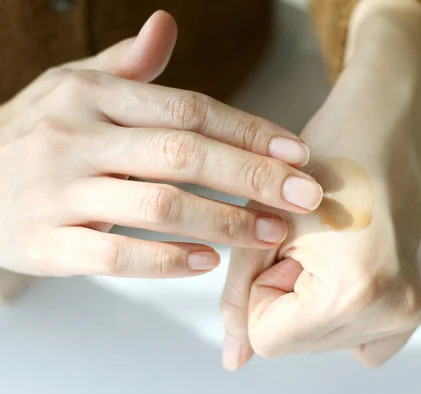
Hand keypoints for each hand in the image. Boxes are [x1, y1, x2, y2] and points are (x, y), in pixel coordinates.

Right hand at [0, 11, 322, 278]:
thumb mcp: (72, 87)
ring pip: (158, 206)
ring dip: (225, 221)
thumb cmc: (35, 134)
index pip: (188, 110)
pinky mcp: (43, 241)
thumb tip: (166, 25)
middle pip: (183, 154)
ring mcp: (57, 191)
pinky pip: (115, 254)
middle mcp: (76, 136)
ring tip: (270, 232)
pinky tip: (207, 261)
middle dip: (253, 176)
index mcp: (93, 95)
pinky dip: (168, 261)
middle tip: (305, 195)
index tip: (297, 152)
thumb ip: (127, 65)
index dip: (248, 131)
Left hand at [220, 0, 420, 368]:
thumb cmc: (326, 156)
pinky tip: (350, 263)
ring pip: (332, 342)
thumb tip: (234, 358)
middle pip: (303, 345)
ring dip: (317, 306)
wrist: (389, 123)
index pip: (270, 339)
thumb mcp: (264, 221)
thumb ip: (240, 296)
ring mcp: (420, 308)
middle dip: (291, 298)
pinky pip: (370, 336)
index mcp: (355, 290)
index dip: (263, 291)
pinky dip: (347, 311)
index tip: (284, 246)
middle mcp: (398, 309)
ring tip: (331, 249)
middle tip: (311, 241)